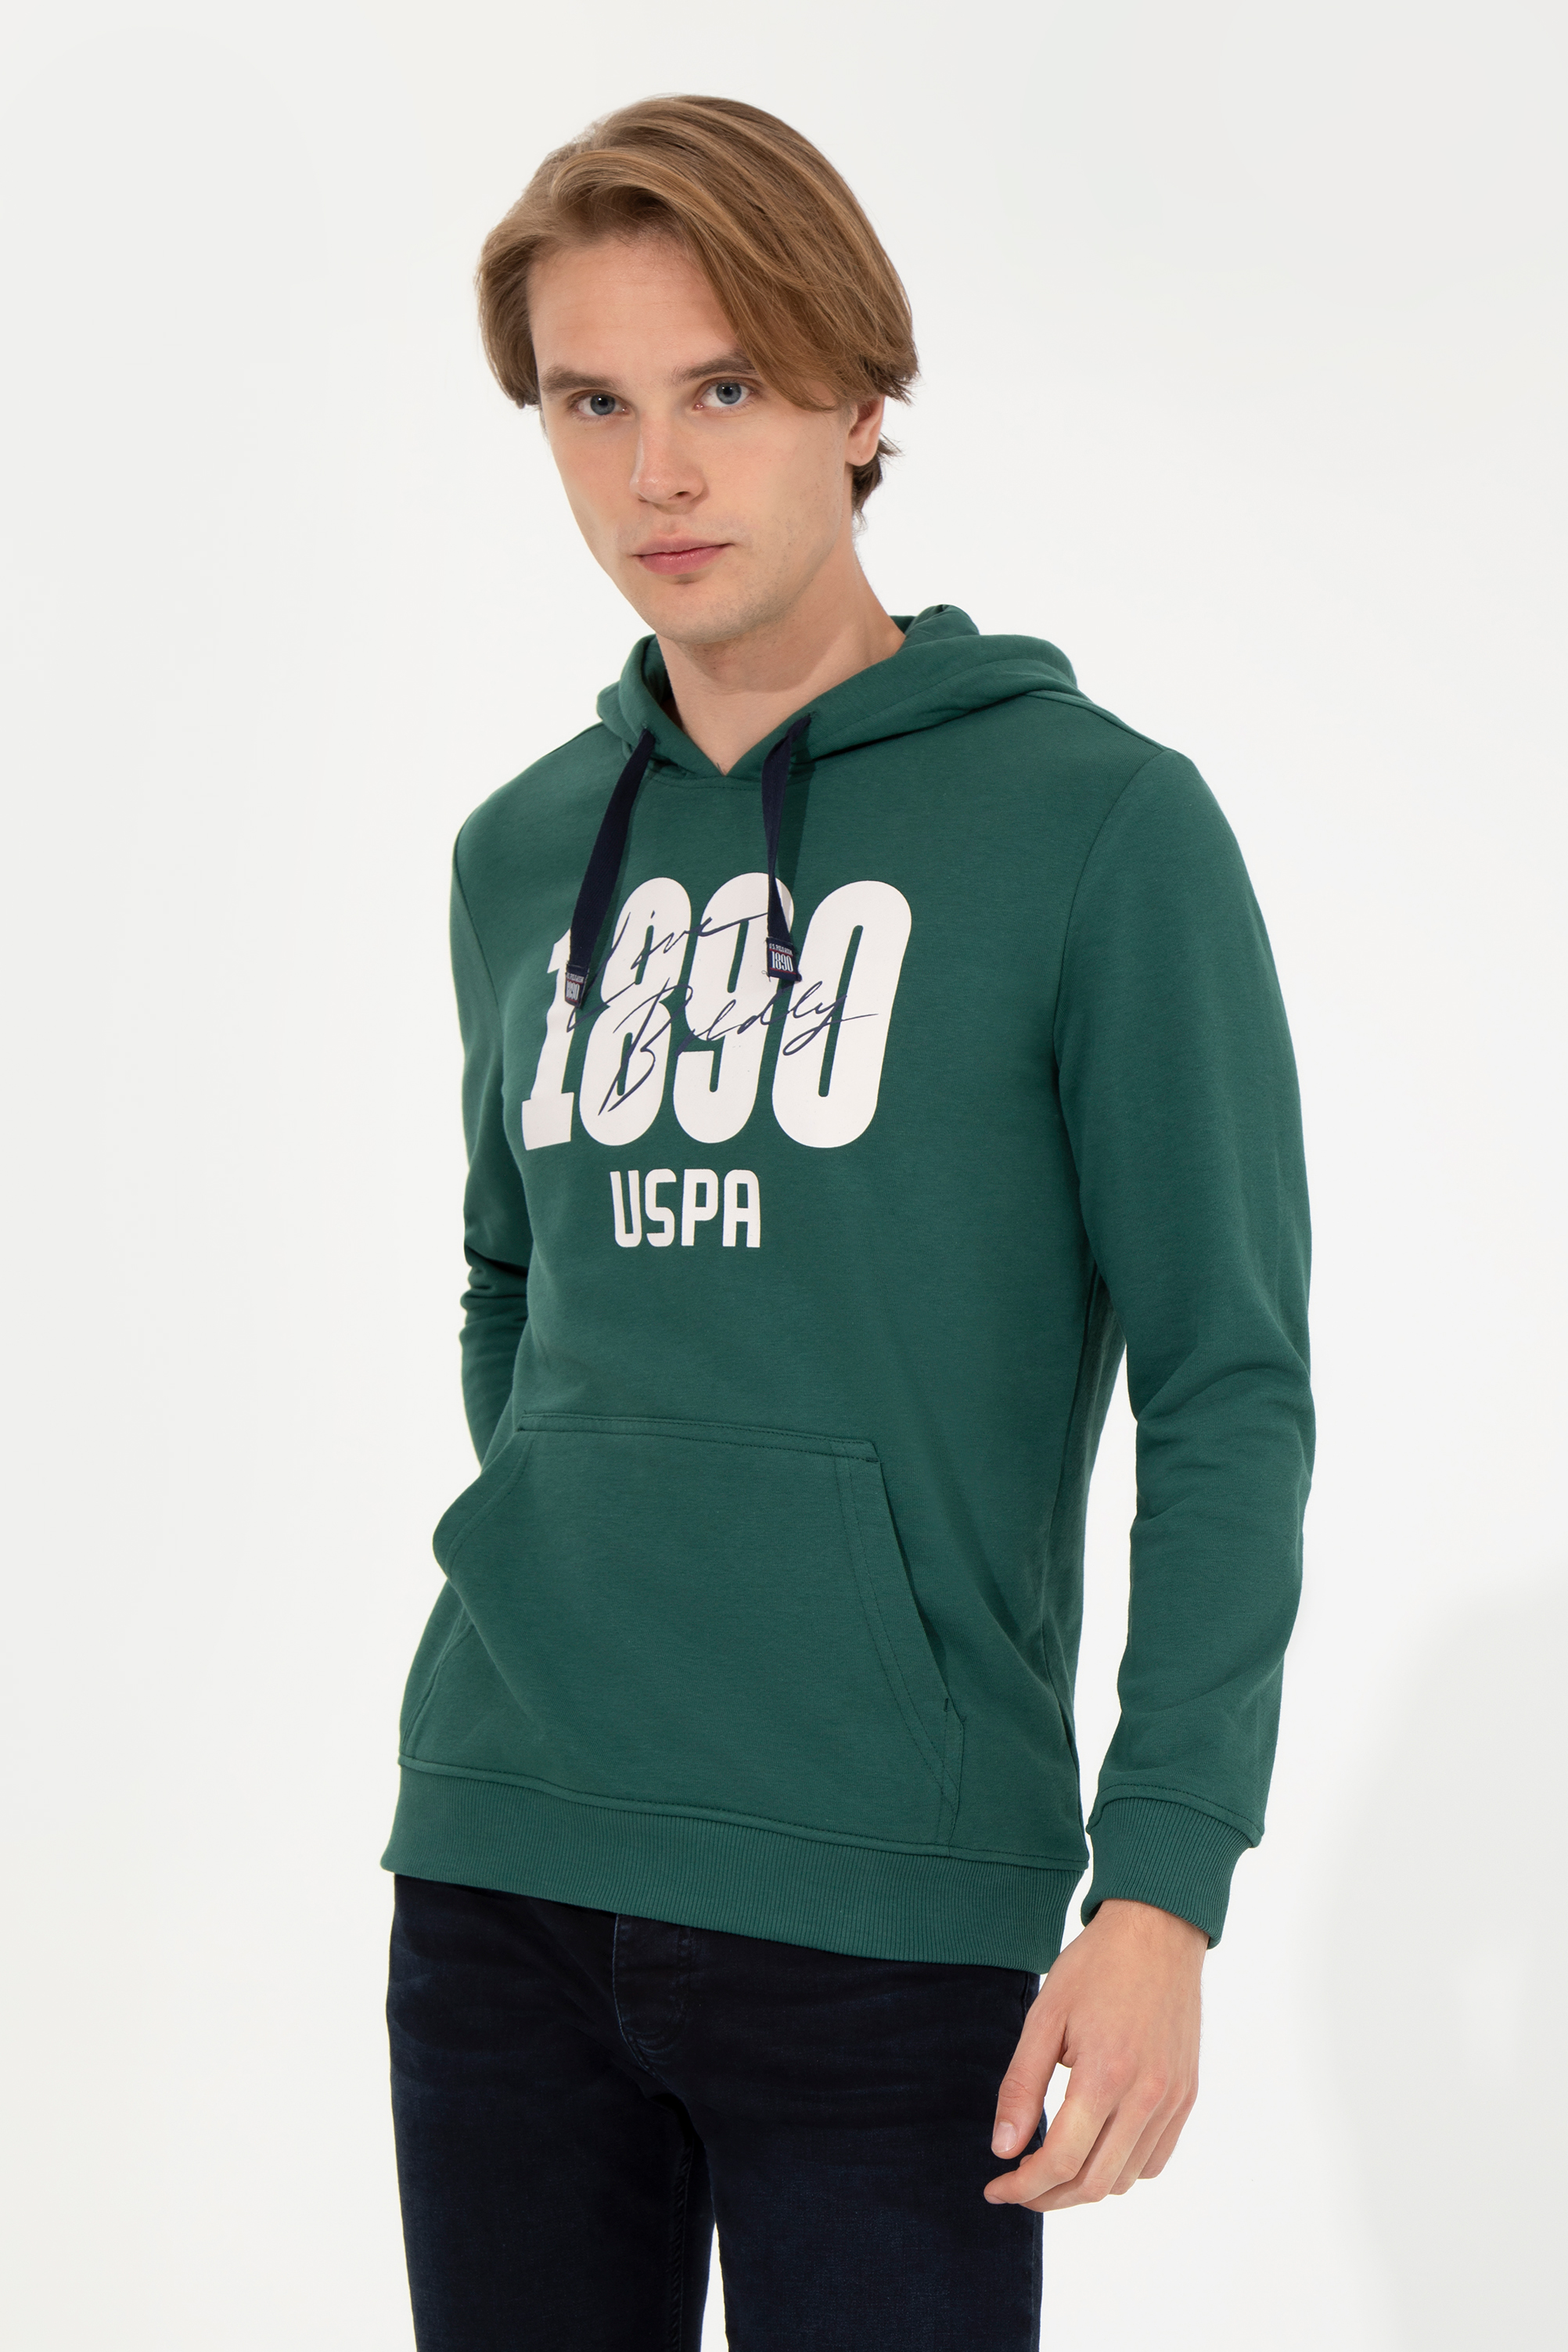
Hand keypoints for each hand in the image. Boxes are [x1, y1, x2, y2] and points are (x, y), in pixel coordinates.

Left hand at [984, 1897, 1205, 2211]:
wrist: (1158, 1932)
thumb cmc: (1096, 1967)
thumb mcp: (1044, 2016)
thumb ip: (1021, 2087)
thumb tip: (1002, 2148)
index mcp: (1105, 2075)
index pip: (1061, 2161)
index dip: (1022, 2187)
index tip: (995, 2187)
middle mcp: (1146, 2096)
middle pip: (1094, 2184)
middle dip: (1048, 2197)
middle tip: (1016, 2187)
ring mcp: (1171, 2099)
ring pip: (1126, 2179)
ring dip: (1083, 2188)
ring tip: (1050, 2172)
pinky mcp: (1186, 2095)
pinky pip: (1155, 2159)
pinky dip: (1121, 2171)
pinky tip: (1094, 2152)